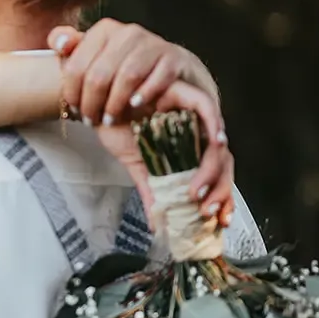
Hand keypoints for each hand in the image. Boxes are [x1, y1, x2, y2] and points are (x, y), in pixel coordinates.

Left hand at [51, 19, 226, 143]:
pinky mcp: (175, 58)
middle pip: (99, 73)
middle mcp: (128, 32)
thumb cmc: (128, 72)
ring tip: (110, 119)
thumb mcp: (97, 60)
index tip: (74, 109)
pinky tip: (136, 106)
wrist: (175, 74)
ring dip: (116, 103)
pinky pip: (159, 76)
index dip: (72, 92)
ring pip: (127, 75)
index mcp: (104, 30)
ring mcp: (154, 43)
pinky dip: (146, 93)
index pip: (76, 65)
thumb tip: (59, 43)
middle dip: (91, 103)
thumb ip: (73, 50)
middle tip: (90, 120)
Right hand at [93, 79, 237, 227]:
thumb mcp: (136, 166)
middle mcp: (195, 134)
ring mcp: (192, 115)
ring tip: (194, 190)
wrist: (95, 106)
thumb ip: (151, 191)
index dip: (223, 197)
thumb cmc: (117, 128)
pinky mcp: (183, 92)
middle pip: (223, 162)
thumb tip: (158, 225)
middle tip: (204, 210)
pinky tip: (214, 141)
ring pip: (217, 141)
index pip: (217, 175)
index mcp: (189, 150)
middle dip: (220, 189)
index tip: (217, 219)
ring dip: (211, 168)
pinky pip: (205, 106)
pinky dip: (213, 123)